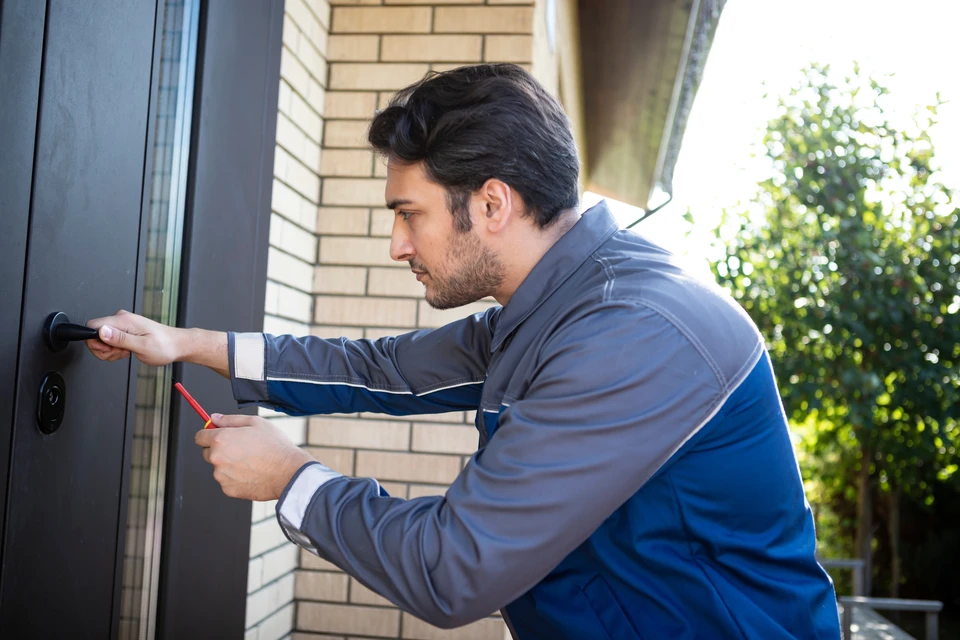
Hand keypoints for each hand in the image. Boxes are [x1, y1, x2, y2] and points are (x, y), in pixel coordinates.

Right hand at [86, 309, 181, 365]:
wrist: (177, 345)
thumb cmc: (165, 346)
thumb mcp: (142, 346)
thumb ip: (121, 339)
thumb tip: (102, 332)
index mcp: (123, 320)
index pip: (92, 325)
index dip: (96, 342)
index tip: (109, 350)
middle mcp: (122, 319)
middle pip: (95, 334)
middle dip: (104, 349)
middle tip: (120, 353)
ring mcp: (123, 324)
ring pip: (102, 339)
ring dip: (111, 351)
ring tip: (127, 352)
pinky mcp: (125, 330)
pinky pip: (111, 341)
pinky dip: (117, 350)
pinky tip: (128, 351)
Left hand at [194, 414, 313, 500]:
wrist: (288, 472)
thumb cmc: (275, 447)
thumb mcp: (256, 423)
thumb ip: (231, 419)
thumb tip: (215, 418)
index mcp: (221, 439)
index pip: (199, 436)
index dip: (208, 434)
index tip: (215, 435)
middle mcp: (217, 458)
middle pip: (207, 453)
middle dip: (219, 450)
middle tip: (240, 448)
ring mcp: (222, 476)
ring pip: (219, 468)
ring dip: (228, 465)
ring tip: (250, 461)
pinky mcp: (229, 490)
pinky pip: (227, 481)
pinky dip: (236, 478)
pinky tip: (251, 472)